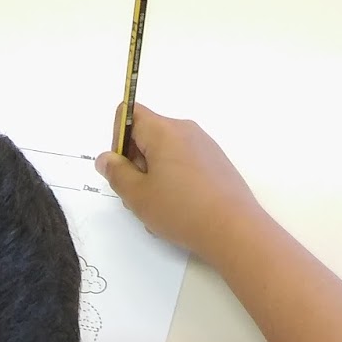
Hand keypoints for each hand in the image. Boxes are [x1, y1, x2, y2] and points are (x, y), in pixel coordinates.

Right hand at [96, 103, 260, 262]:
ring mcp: (204, 145)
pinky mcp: (216, 162)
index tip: (123, 168)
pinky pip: (184, 162)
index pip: (130, 113)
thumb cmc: (182, 209)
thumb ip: (117, 173)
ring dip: (154, 175)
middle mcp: (185, 130)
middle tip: (139, 195)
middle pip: (147, 135)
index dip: (118, 138)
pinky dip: (174, 180)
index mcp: (164, 131)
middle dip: (136, 163)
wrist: (234, 228)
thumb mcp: (138, 196)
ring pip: (165, 152)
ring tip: (160, 208)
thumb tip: (106, 158)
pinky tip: (179, 209)